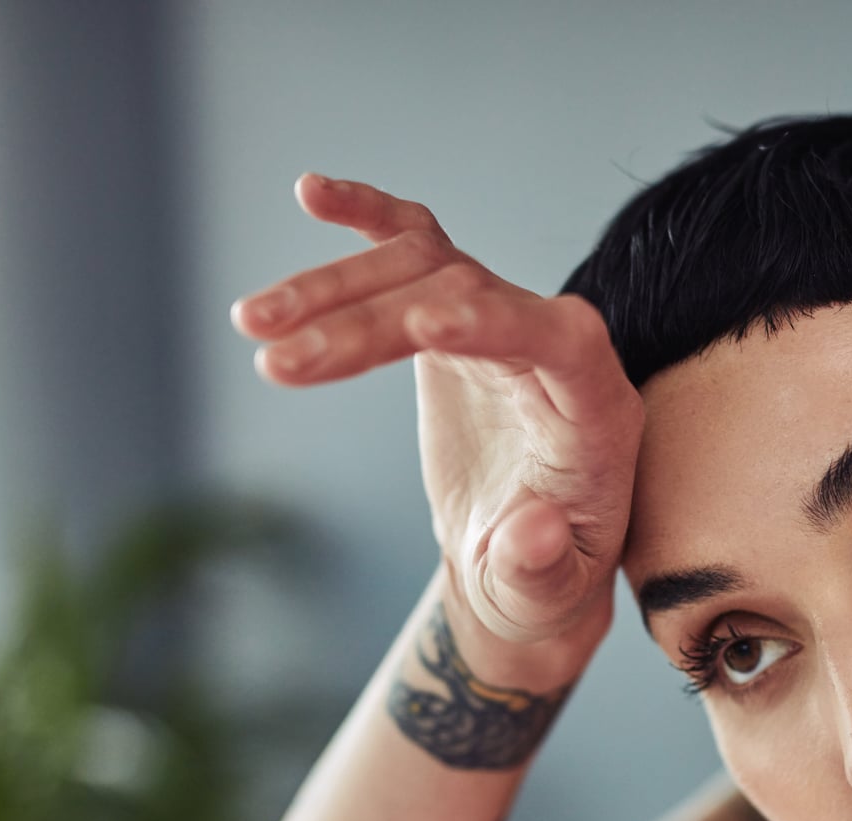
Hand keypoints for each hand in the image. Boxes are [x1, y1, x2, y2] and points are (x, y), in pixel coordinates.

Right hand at [230, 173, 643, 655]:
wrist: (518, 564)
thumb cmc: (540, 584)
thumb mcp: (543, 595)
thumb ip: (540, 568)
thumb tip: (532, 533)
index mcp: (598, 413)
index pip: (563, 342)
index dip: (497, 323)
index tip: (421, 325)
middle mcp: (558, 352)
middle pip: (470, 300)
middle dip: (372, 326)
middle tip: (282, 360)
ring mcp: (505, 326)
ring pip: (426, 271)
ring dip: (337, 290)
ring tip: (254, 325)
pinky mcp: (456, 316)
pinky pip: (419, 248)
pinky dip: (370, 219)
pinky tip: (311, 194)